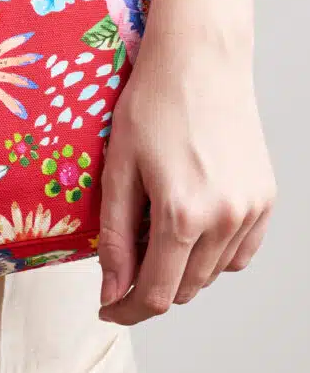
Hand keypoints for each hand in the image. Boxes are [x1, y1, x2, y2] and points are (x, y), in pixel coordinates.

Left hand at [97, 28, 275, 324]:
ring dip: (181, 269)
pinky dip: (213, 254)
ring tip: (154, 232)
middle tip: (123, 263)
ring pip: (212, 273)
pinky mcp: (265, 199)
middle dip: (150, 287)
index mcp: (182, 215)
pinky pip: (240, 252)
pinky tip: (191, 228)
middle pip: (185, 289)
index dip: (126, 310)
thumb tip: (112, 291)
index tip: (107, 308)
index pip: (156, 295)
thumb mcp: (118, 169)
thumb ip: (116, 237)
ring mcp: (250, 210)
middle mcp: (224, 220)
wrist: (199, 62)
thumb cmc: (151, 106)